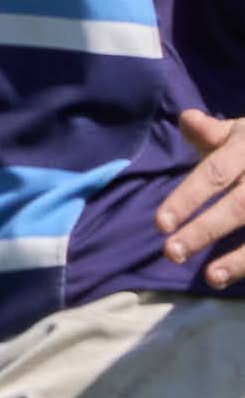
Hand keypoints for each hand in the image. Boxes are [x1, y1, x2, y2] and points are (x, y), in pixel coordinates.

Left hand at [160, 106, 244, 284]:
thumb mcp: (244, 133)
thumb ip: (213, 134)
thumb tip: (186, 119)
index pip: (214, 173)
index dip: (187, 198)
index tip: (160, 225)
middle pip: (240, 205)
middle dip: (205, 230)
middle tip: (171, 253)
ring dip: (241, 258)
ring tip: (211, 278)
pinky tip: (237, 277)